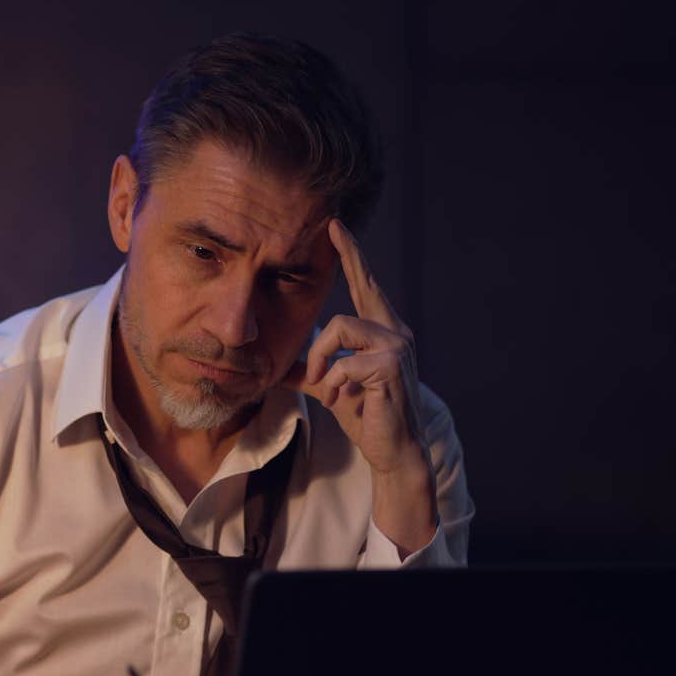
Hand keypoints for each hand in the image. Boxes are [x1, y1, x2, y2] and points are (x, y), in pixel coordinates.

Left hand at [283, 220, 437, 552]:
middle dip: (350, 254)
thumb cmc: (366, 416)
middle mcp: (396, 332)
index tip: (337, 226)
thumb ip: (309, 371)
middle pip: (362, 287)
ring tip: (325, 385)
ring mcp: (397, 347)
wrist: (392, 449)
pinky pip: (343, 362)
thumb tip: (277, 365)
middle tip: (334, 226)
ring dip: (322, 360)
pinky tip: (338, 399)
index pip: (367, 286)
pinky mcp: (390, 367)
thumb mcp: (330, 386)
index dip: (353, 256)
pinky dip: (331, 384)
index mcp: (384, 331)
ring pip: (341, 327)